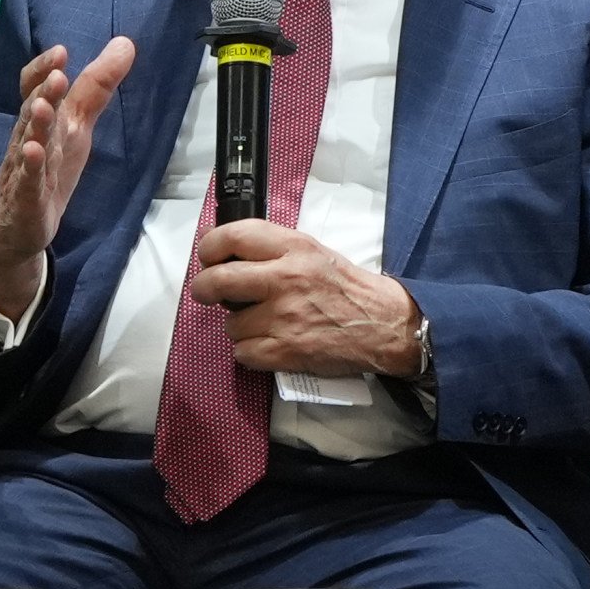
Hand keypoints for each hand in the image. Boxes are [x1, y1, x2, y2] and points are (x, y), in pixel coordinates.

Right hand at [0, 39, 134, 323]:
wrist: (13, 228)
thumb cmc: (48, 170)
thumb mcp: (76, 127)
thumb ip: (95, 88)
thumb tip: (125, 44)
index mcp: (42, 121)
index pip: (33, 88)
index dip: (43, 70)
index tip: (61, 51)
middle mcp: (29, 138)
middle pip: (32, 110)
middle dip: (43, 90)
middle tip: (58, 71)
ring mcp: (24, 168)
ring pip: (27, 141)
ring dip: (35, 123)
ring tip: (43, 105)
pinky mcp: (26, 198)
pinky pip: (26, 180)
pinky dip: (29, 166)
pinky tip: (33, 152)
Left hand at [187, 220, 423, 377]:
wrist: (385, 325)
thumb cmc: (344, 288)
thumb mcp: (311, 252)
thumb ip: (270, 249)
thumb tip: (222, 250)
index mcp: (294, 248)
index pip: (234, 235)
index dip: (209, 247)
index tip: (207, 258)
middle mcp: (286, 279)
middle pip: (218, 280)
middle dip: (203, 289)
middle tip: (207, 293)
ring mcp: (285, 317)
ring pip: (230, 323)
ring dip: (239, 326)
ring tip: (262, 323)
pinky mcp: (286, 350)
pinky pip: (242, 352)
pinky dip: (250, 352)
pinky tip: (269, 344)